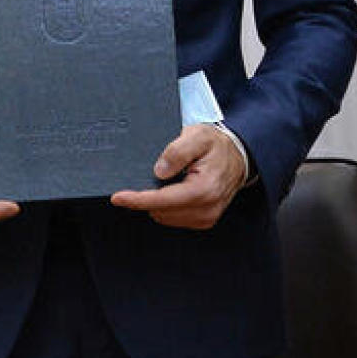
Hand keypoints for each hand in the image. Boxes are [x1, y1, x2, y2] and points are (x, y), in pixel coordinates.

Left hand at [109, 123, 246, 229]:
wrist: (238, 156)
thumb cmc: (217, 145)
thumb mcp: (197, 136)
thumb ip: (177, 151)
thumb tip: (159, 170)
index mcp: (204, 189)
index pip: (163, 201)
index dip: (137, 199)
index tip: (118, 198)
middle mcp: (206, 209)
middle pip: (160, 211)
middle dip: (147, 197)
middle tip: (152, 174)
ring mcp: (206, 218)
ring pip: (164, 217)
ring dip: (157, 201)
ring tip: (170, 178)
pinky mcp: (204, 221)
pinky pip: (173, 218)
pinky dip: (167, 206)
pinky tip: (174, 188)